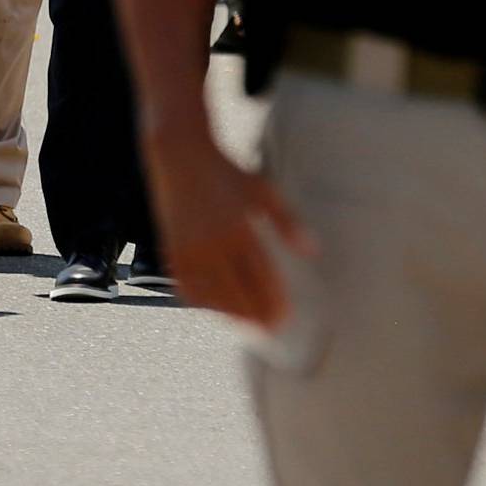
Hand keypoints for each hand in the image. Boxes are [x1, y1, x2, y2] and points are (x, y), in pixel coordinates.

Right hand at [148, 128, 316, 327]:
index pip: (260, 280)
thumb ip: (288, 222)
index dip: (272, 303)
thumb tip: (312, 251)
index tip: (283, 319)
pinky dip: (202, 302)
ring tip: (246, 323)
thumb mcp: (263, 191)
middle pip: (236, 295)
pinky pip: (188, 287)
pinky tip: (216, 307)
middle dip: (254, 316)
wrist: (181, 156)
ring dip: (229, 314)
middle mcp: (213, 245)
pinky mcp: (173, 251)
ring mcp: (190, 250)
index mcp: (240, 230)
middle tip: (268, 330)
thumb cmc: (226, 173)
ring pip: (211, 296)